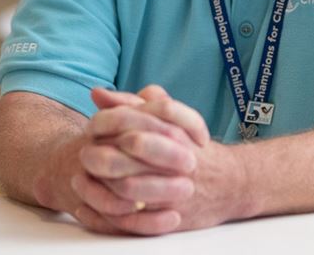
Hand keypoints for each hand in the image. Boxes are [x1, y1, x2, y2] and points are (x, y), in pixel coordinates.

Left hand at [72, 86, 248, 234]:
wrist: (231, 183)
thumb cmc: (193, 147)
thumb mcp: (171, 118)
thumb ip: (133, 104)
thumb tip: (97, 93)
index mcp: (176, 127)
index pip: (138, 116)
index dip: (109, 120)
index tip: (92, 125)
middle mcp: (177, 156)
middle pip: (133, 147)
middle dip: (102, 151)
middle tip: (84, 153)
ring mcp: (175, 189)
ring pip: (129, 187)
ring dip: (100, 184)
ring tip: (81, 179)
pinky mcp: (171, 218)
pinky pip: (133, 220)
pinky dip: (105, 216)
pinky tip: (87, 207)